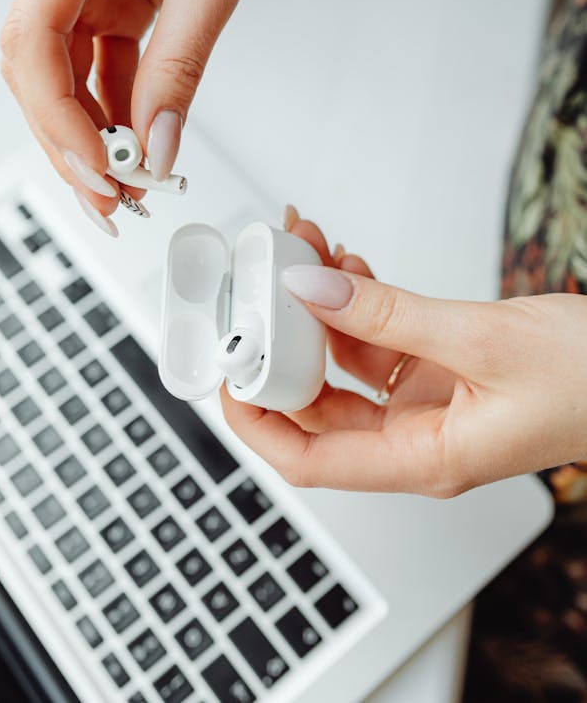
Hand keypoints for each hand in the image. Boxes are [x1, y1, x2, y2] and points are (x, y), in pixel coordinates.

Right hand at [0, 0, 311, 232]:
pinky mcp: (105, 0)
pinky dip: (114, 109)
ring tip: (126, 188)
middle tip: (110, 199)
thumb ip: (179, 69)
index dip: (55, 114)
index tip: (98, 167)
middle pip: (35, 67)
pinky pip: (96, 67)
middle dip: (68, 137)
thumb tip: (155, 152)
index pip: (32, 39)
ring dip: (89, 132)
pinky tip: (139, 147)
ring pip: (60, 75)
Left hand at [221, 211, 586, 496]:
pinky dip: (358, 299)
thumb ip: (391, 314)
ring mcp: (429, 401)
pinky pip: (380, 336)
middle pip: (318, 402)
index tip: (226, 371)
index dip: (257, 421)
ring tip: (303, 247)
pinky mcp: (443, 368)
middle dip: (284, 340)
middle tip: (259, 283)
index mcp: (425, 459)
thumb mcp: (483, 340)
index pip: (310, 462)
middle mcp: (418, 437)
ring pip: (347, 359)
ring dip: (319, 306)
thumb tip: (310, 290)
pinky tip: (345, 264)